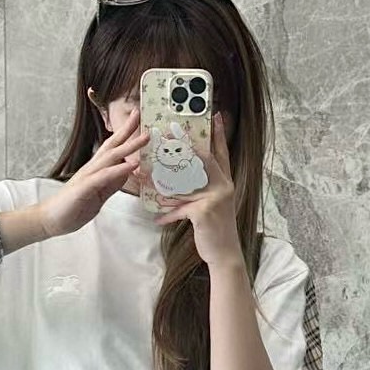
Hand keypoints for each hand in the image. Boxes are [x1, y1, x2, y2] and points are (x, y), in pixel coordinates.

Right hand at [41, 107, 148, 237]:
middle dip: (127, 130)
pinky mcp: (84, 188)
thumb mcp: (100, 194)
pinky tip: (130, 166)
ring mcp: (88, 177)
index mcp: (96, 169)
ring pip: (110, 157)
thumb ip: (113, 182)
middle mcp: (92, 168)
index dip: (125, 133)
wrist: (52, 219)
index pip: (112, 147)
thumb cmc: (74, 206)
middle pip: (112, 145)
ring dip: (128, 147)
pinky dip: (118, 170)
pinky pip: (104, 177)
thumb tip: (127, 171)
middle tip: (139, 114)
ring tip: (144, 138)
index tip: (137, 118)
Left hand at [152, 112, 241, 267]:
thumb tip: (182, 179)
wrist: (225, 254)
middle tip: (167, 133)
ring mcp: (215, 197)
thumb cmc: (215, 229)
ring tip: (144, 176)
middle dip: (183, 147)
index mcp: (225, 181)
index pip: (221, 154)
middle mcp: (223, 186)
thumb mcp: (212, 205)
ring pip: (183, 183)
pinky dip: (167, 214)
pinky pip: (179, 209)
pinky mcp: (204, 212)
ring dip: (162, 181)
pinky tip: (156, 218)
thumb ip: (202, 190)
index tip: (216, 116)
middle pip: (201, 160)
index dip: (218, 135)